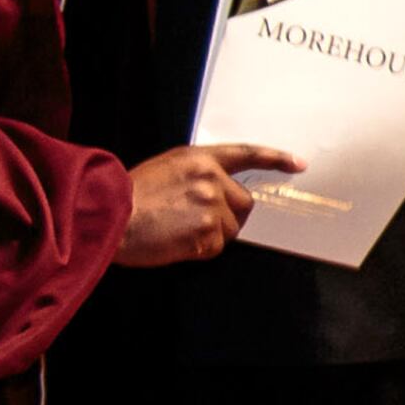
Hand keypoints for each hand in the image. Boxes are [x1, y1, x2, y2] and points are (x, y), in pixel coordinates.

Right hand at [122, 145, 299, 266]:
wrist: (107, 216)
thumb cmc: (128, 197)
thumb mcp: (165, 170)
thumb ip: (197, 175)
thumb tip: (220, 193)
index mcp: (199, 158)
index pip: (245, 154)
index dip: (274, 159)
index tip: (297, 164)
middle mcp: (211, 179)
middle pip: (244, 203)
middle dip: (226, 215)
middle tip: (192, 220)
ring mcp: (211, 205)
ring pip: (231, 228)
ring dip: (211, 234)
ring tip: (177, 230)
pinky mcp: (207, 232)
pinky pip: (216, 247)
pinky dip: (200, 250)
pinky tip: (176, 242)